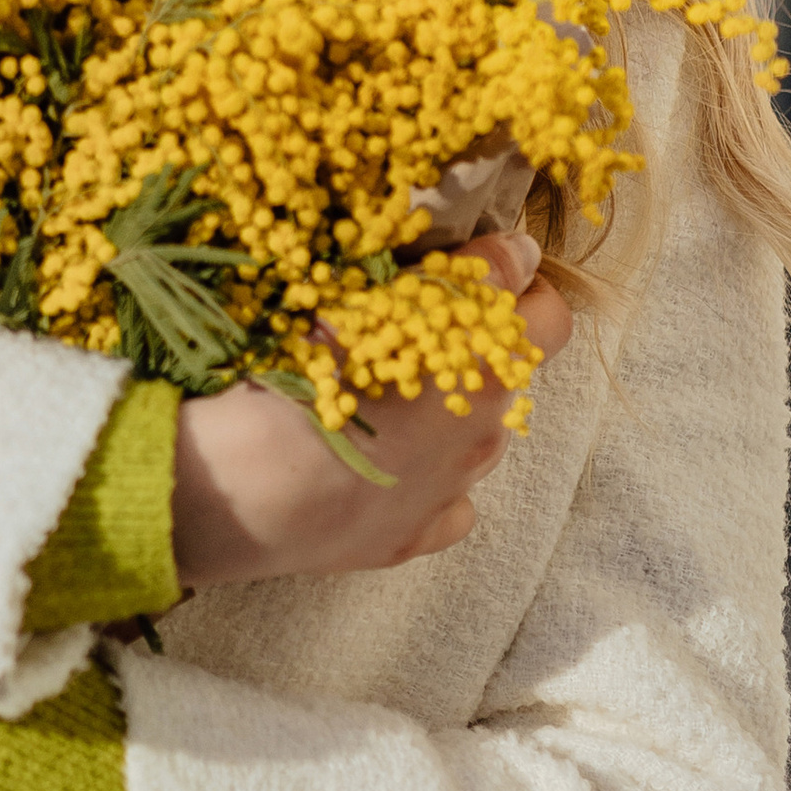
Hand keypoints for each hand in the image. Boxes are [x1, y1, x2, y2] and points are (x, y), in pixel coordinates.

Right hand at [172, 230, 571, 588]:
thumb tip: (517, 254)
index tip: (483, 267)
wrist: (244, 485)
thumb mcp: (372, 299)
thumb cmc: (298, 372)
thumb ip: (459, 278)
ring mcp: (450, 491)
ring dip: (445, 412)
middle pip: (507, 375)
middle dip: (476, 347)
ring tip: (380, 398)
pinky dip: (425, 481)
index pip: (545, 315)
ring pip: (475, 440)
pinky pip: (444, 503)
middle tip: (415, 327)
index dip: (517, 284)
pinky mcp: (413, 536)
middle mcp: (484, 432)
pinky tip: (381, 465)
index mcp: (485, 367)